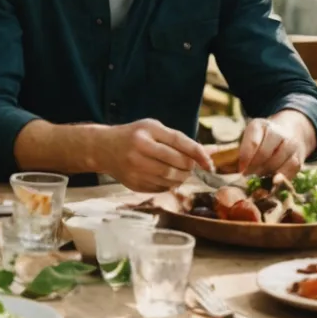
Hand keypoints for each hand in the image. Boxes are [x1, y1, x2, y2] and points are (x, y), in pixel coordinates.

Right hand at [96, 119, 210, 192]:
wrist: (103, 148)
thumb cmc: (134, 136)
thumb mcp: (155, 129)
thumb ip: (182, 140)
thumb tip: (212, 151)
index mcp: (148, 131)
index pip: (179, 142)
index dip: (198, 153)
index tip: (210, 163)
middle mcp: (140, 149)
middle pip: (177, 163)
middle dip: (190, 167)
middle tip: (191, 165)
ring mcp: (135, 168)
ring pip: (170, 178)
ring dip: (182, 177)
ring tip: (180, 172)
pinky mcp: (133, 183)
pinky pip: (160, 188)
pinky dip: (169, 185)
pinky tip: (166, 178)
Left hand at [236, 115, 309, 179]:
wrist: (290, 132)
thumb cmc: (262, 140)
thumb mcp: (247, 138)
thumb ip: (232, 152)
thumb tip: (217, 164)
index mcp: (260, 125)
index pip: (253, 142)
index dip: (245, 158)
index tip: (241, 170)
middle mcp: (277, 132)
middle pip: (264, 154)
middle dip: (254, 168)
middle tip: (248, 174)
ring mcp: (290, 144)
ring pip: (277, 163)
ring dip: (265, 173)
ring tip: (259, 174)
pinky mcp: (299, 157)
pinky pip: (289, 172)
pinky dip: (279, 179)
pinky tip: (271, 179)